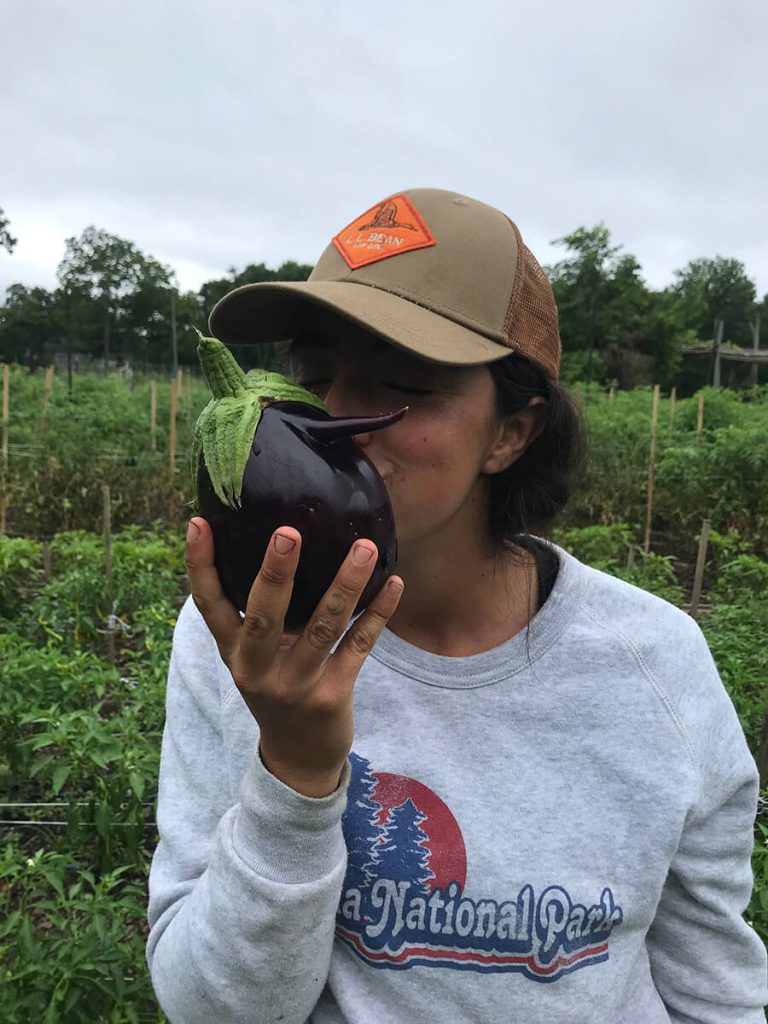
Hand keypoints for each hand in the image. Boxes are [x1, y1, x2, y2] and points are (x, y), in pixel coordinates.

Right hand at [184, 517, 403, 796]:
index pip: (209, 605)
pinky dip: (378, 613)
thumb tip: (272, 546)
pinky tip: (394, 583)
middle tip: (288, 532)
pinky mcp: (334, 695)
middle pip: (264, 617)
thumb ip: (256, 615)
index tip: (198, 522)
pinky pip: (359, 645)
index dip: (200, 565)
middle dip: (275, 573)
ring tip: (364, 546)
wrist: (298, 759)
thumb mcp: (253, 658)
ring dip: (346, 584)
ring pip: (323, 627)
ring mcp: (297, 684)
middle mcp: (259, 668)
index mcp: (235, 652)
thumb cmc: (275, 688)